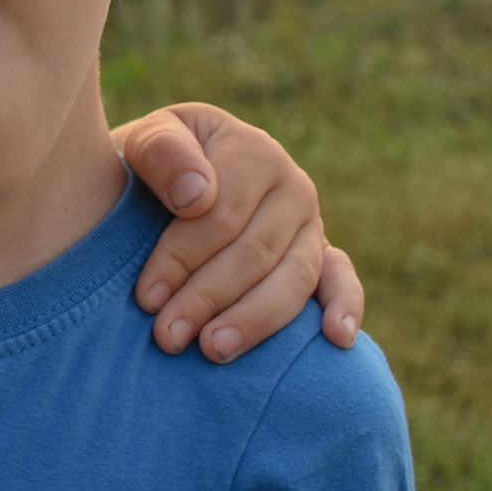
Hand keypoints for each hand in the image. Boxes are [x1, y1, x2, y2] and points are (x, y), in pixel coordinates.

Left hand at [111, 103, 364, 361]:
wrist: (167, 177)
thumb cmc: (152, 164)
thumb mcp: (146, 140)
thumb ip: (164, 153)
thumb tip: (196, 196)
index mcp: (252, 153)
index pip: (221, 215)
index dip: (182, 258)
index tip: (147, 297)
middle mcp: (291, 187)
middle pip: (254, 252)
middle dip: (208, 298)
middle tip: (168, 336)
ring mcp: (310, 224)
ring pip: (293, 277)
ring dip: (255, 319)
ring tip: (215, 349)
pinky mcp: (322, 256)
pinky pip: (340, 279)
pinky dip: (345, 306)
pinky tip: (337, 338)